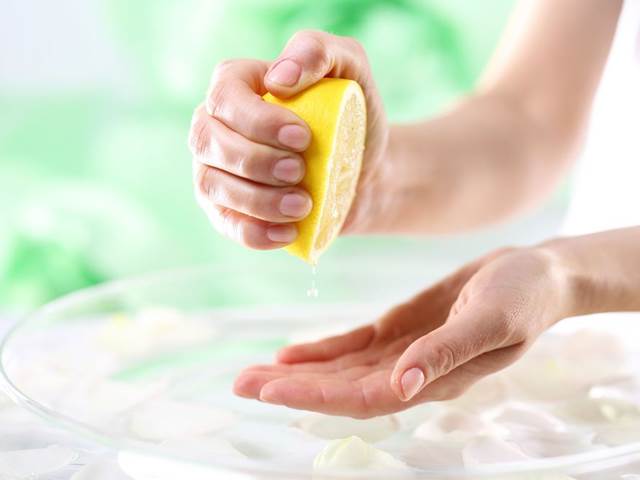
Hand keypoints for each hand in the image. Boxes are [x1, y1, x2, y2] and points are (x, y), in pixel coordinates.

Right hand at [188, 30, 388, 248]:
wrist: (363, 170)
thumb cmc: (352, 115)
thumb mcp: (350, 68)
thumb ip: (317, 51)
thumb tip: (279, 78)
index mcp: (237, 85)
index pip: (225, 97)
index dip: (257, 120)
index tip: (302, 137)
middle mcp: (216, 126)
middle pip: (209, 141)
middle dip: (255, 161)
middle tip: (301, 171)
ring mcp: (216, 170)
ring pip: (212, 185)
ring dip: (256, 200)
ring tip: (303, 205)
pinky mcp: (228, 209)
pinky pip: (225, 224)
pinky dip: (254, 233)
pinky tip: (288, 233)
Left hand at [234, 247, 572, 417]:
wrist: (536, 274)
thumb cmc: (523, 296)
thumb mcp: (491, 321)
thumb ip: (446, 354)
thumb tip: (403, 388)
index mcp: (431, 377)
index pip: (363, 396)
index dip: (316, 395)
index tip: (271, 388)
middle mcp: (410, 372)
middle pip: (340, 388)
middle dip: (291, 387)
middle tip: (240, 382)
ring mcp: (402, 352)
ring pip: (340, 370)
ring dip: (297, 372)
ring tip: (252, 372)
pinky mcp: (399, 329)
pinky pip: (352, 346)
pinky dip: (320, 352)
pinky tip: (291, 353)